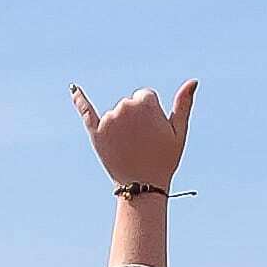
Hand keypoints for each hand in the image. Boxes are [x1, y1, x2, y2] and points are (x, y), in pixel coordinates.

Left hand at [71, 79, 197, 194]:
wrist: (143, 185)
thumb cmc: (164, 159)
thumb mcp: (179, 132)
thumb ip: (183, 104)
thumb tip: (193, 81)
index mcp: (146, 103)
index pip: (146, 96)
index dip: (152, 114)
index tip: (154, 131)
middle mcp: (125, 107)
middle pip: (130, 103)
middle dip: (136, 119)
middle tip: (142, 142)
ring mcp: (108, 120)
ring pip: (115, 114)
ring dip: (121, 126)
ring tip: (129, 147)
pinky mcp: (95, 132)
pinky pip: (86, 111)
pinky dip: (79, 99)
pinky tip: (73, 88)